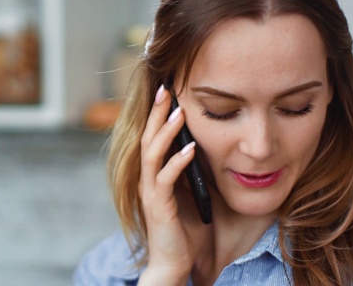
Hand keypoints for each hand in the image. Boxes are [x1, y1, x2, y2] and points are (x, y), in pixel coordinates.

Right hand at [137, 85, 210, 284]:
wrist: (175, 262)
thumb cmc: (185, 230)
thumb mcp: (192, 194)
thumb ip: (192, 172)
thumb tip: (204, 146)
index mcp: (154, 175)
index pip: (153, 137)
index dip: (158, 114)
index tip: (169, 91)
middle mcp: (147, 179)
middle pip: (148, 138)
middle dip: (157, 113)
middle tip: (166, 89)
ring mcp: (151, 192)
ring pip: (153, 153)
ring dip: (166, 132)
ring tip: (179, 112)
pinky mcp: (158, 205)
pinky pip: (166, 178)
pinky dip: (178, 162)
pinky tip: (191, 149)